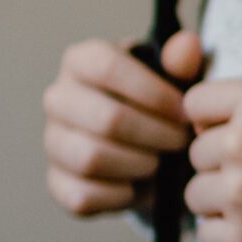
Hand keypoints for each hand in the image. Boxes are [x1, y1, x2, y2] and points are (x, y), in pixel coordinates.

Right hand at [42, 31, 199, 217]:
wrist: (148, 146)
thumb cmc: (160, 103)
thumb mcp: (176, 78)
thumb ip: (182, 62)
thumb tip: (187, 45)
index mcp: (82, 61)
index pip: (108, 67)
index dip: (153, 92)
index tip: (185, 111)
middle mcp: (58, 98)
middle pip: (105, 118)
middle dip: (156, 134)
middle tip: (182, 141)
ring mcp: (53, 142)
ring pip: (91, 158)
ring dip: (140, 164)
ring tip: (163, 162)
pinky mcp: (57, 183)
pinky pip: (85, 196)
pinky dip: (122, 196)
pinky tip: (142, 185)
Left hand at [182, 78, 241, 241]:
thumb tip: (201, 117)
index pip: (195, 104)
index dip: (212, 122)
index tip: (234, 135)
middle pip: (197, 153)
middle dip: (224, 164)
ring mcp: (240, 194)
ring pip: (196, 194)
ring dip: (223, 202)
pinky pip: (206, 234)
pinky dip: (230, 235)